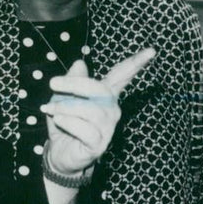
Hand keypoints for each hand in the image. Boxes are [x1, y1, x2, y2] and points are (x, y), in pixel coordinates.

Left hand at [41, 47, 155, 175]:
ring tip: (51, 109)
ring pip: (90, 110)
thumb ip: (72, 80)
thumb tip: (80, 62)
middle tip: (53, 83)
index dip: (136, 63)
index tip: (152, 50)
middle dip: (74, 84)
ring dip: (66, 107)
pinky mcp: (99, 144)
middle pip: (100, 89)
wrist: (58, 153)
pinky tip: (59, 120)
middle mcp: (111, 109)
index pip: (122, 75)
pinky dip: (68, 122)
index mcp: (105, 94)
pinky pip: (85, 129)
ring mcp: (107, 128)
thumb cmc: (64, 121)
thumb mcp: (62, 96)